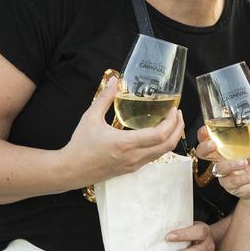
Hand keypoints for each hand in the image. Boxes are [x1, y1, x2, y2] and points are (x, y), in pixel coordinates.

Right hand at [61, 77, 184, 186]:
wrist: (71, 170)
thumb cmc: (80, 145)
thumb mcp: (91, 117)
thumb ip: (104, 98)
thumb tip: (114, 80)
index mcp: (125, 143)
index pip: (159, 135)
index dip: (171, 122)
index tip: (173, 110)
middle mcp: (133, 157)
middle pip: (168, 146)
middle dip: (178, 129)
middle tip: (178, 115)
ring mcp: (134, 165)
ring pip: (162, 153)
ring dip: (171, 138)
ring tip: (171, 123)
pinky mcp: (131, 169)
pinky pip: (153, 157)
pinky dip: (161, 146)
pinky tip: (157, 134)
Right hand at [194, 113, 249, 201]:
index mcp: (226, 146)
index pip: (208, 137)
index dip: (203, 133)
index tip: (206, 128)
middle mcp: (222, 158)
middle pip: (203, 153)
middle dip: (205, 148)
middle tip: (213, 144)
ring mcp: (226, 173)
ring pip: (219, 168)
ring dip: (230, 165)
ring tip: (244, 162)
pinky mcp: (232, 185)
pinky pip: (232, 182)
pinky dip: (242, 178)